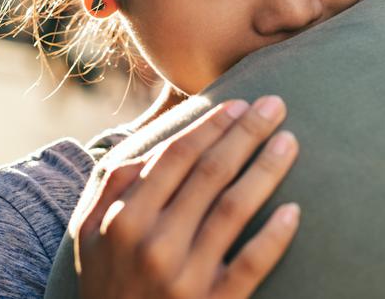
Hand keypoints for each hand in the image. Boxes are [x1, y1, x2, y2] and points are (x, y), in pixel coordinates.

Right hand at [75, 96, 299, 298]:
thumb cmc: (108, 284)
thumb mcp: (90, 235)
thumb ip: (113, 186)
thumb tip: (153, 145)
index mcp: (124, 219)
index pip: (177, 156)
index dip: (212, 125)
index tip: (240, 103)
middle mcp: (153, 244)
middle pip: (210, 173)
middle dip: (245, 132)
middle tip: (276, 105)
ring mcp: (184, 277)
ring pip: (234, 209)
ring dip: (266, 169)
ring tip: (289, 141)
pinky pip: (250, 265)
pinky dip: (274, 236)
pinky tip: (294, 211)